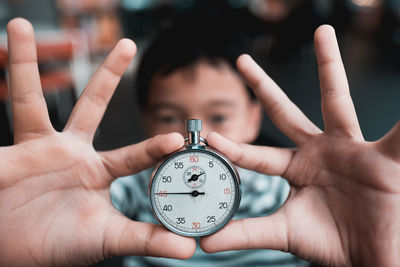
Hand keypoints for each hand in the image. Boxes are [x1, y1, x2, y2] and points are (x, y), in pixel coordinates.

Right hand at [0, 18, 194, 265]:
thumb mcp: (107, 238)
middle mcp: (72, 151)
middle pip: (94, 103)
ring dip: (25, 62)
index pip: (134, 154)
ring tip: (18, 25)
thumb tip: (189, 248)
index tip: (177, 137)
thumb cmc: (63, 245)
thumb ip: (146, 239)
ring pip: (32, 98)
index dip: (155, 146)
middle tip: (128, 42)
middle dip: (110, 73)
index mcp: (99, 171)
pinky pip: (2, 124)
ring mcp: (39, 147)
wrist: (17, 253)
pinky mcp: (10, 151)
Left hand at [200, 25, 399, 265]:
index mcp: (295, 170)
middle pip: (284, 111)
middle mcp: (318, 152)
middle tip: (240, 59)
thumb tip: (205, 242)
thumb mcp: (284, 232)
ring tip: (322, 31)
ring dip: (329, 66)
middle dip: (262, 86)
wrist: (371, 258)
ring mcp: (350, 149)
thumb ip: (246, 234)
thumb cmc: (330, 243)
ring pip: (335, 100)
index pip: (257, 154)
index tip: (209, 137)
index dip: (234, 147)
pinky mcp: (385, 157)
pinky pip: (399, 132)